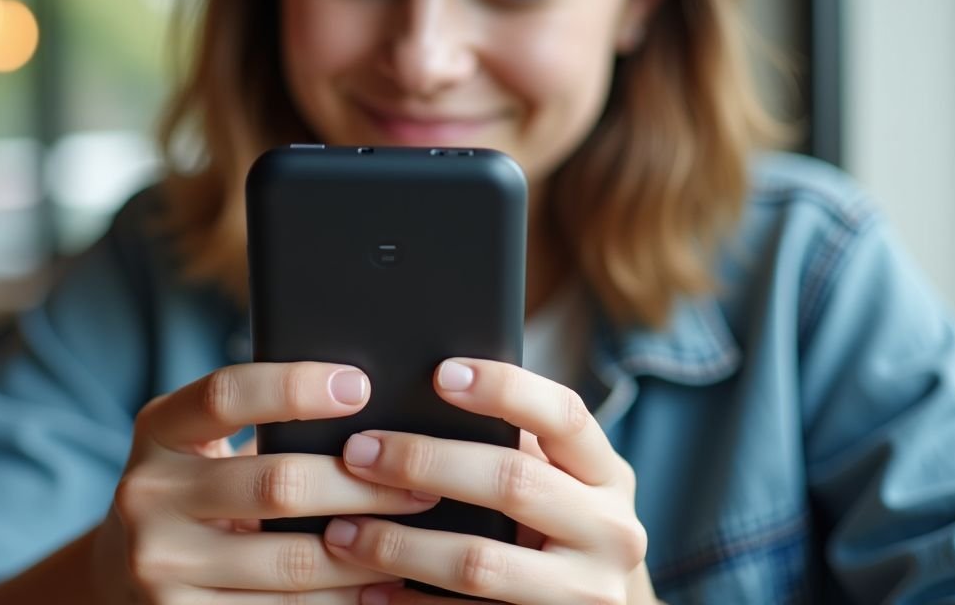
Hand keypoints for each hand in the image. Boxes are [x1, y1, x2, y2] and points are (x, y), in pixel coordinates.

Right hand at [95, 361, 441, 603]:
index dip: (294, 386)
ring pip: (290, 561)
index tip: (361, 386)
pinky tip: (379, 587)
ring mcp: (157, 565)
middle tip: (422, 483)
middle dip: (361, 485)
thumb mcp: (202, 444)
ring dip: (366, 552)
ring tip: (416, 538)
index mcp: (158, 430)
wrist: (125, 571)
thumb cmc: (197, 491)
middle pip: (274, 483)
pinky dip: (340, 600)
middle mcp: (146, 494)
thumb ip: (260, 426)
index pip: (226, 395)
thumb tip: (372, 412)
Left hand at [321, 359, 656, 603]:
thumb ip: (515, 446)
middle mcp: (611, 531)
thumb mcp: (560, 484)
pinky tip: (370, 589)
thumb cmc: (558, 530)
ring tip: (343, 531)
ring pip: (479, 562)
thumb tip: (418, 398)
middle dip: (425, 462)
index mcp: (607, 475)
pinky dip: (412, 603)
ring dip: (399, 545)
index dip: (505, 389)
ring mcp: (585, 592)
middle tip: (358, 452)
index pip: (564, 415)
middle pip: (512, 481)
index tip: (441, 373)